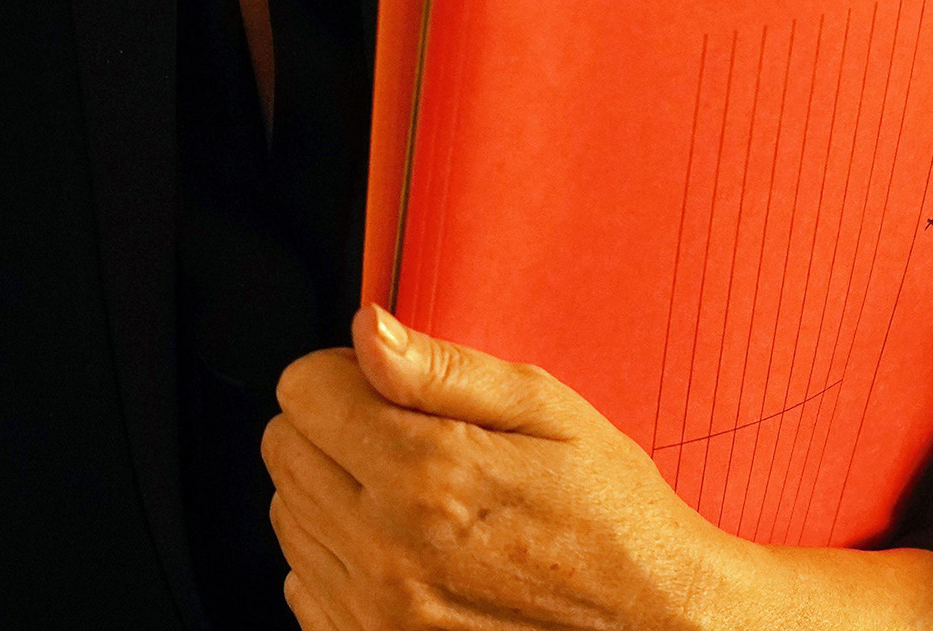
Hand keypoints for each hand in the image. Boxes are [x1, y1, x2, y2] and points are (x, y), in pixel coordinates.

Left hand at [263, 303, 739, 630]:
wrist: (649, 623)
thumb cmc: (610, 522)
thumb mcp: (548, 413)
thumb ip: (443, 369)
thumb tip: (367, 330)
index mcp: (427, 474)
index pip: (302, 389)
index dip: (347, 374)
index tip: (385, 387)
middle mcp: (387, 550)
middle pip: (284, 448)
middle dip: (335, 427)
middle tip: (405, 441)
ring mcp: (374, 613)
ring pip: (287, 515)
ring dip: (335, 494)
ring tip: (415, 501)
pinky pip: (302, 585)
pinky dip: (338, 560)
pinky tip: (401, 552)